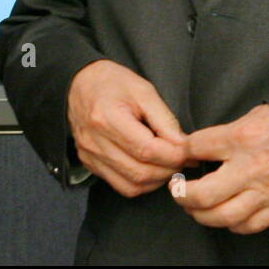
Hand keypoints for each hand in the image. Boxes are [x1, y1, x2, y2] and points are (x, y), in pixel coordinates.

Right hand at [67, 60, 190, 197]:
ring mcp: (89, 155)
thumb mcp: (143, 90)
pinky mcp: (89, 163)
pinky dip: (141, 183)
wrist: (80, 83)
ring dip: (157, 180)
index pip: (147, 150)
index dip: (174, 155)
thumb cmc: (113, 82)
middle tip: (183, 159)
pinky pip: (120, 185)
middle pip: (140, 172)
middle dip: (169, 169)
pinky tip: (152, 169)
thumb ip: (165, 120)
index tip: (189, 151)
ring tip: (169, 164)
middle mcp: (94, 141)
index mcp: (107, 118)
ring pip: (132, 185)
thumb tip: (184, 147)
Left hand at [171, 103, 268, 232]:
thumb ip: (229, 129)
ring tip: (193, 207)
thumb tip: (202, 142)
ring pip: (223, 216)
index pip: (196, 146)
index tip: (181, 153)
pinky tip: (224, 215)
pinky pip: (248, 225)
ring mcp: (266, 191)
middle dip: (182, 194)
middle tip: (176, 190)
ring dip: (201, 214)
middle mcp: (251, 167)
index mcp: (243, 137)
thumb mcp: (257, 112)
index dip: (183, 150)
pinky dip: (231, 224)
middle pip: (203, 193)